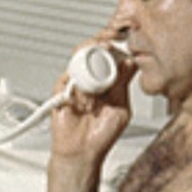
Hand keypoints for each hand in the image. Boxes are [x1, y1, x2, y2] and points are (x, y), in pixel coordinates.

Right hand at [50, 36, 134, 162]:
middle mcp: (90, 80)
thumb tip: (130, 62)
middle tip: (108, 42)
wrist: (82, 154)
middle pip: (91, 52)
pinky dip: (75, 83)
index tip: (123, 37)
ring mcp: (75, 85)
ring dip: (87, 56)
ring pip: (77, 60)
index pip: (110, 56)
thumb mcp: (122, 108)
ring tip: (96, 60)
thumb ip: (124, 85)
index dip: (115, 45)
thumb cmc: (102, 135)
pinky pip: (65, 80)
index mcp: (107, 82)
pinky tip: (85, 95)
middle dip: (100, 42)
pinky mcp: (61, 93)